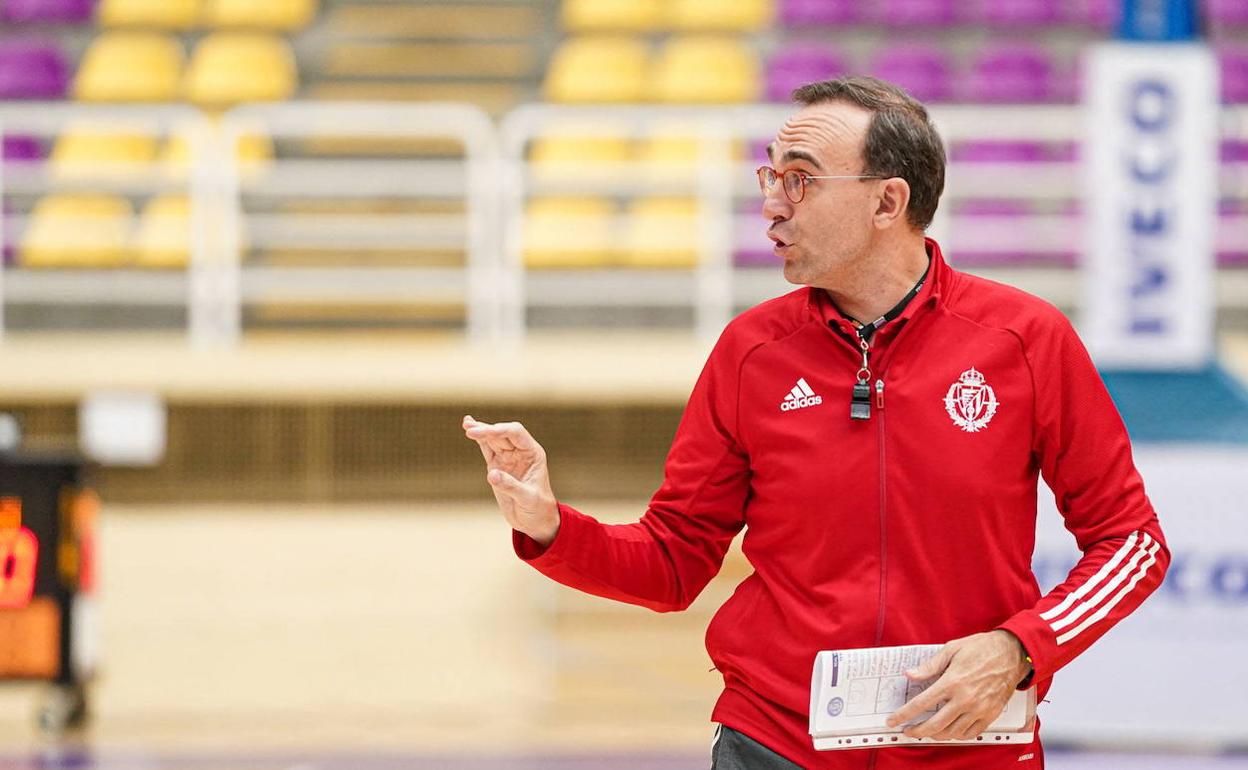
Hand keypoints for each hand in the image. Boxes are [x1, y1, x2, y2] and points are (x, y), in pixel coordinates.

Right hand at [462, 415, 559, 545]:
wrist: (534, 521)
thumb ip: (511, 486)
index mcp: (532, 453)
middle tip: (469, 430)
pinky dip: (479, 440)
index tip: (484, 432)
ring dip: (480, 430)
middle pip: (502, 433)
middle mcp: (520, 451)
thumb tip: (492, 475)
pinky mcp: (497, 466)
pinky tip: (470, 428)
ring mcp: (508, 458)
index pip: (516, 433)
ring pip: (493, 439)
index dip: (500, 430)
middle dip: (486, 430)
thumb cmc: (538, 508)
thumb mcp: (527, 498)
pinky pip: (487, 449)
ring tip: (466, 423)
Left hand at [885, 630, 1030, 740]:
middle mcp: (965, 699)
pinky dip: (957, 736)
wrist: (1012, 653)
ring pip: (952, 733)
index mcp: (952, 682)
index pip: (921, 704)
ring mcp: (979, 709)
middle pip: (934, 725)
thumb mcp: (951, 649)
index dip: (904, 714)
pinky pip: (971, 733)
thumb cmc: (982, 648)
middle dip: (917, 731)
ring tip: (927, 731)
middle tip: (908, 730)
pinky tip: (949, 731)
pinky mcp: (990, 715)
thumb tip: (910, 675)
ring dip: (936, 735)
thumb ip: (929, 666)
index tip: (893, 720)